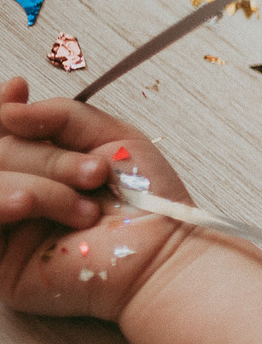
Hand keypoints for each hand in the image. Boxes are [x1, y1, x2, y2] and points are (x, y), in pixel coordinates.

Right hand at [0, 79, 196, 321]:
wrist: (162, 255)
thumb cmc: (146, 200)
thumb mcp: (112, 138)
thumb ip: (61, 115)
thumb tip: (9, 109)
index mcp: (37, 166)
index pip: (1, 133)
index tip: (18, 88)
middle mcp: (16, 191)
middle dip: (45, 157)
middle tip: (94, 174)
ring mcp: (5, 227)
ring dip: (39, 185)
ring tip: (84, 208)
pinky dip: (1, 202)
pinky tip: (25, 204)